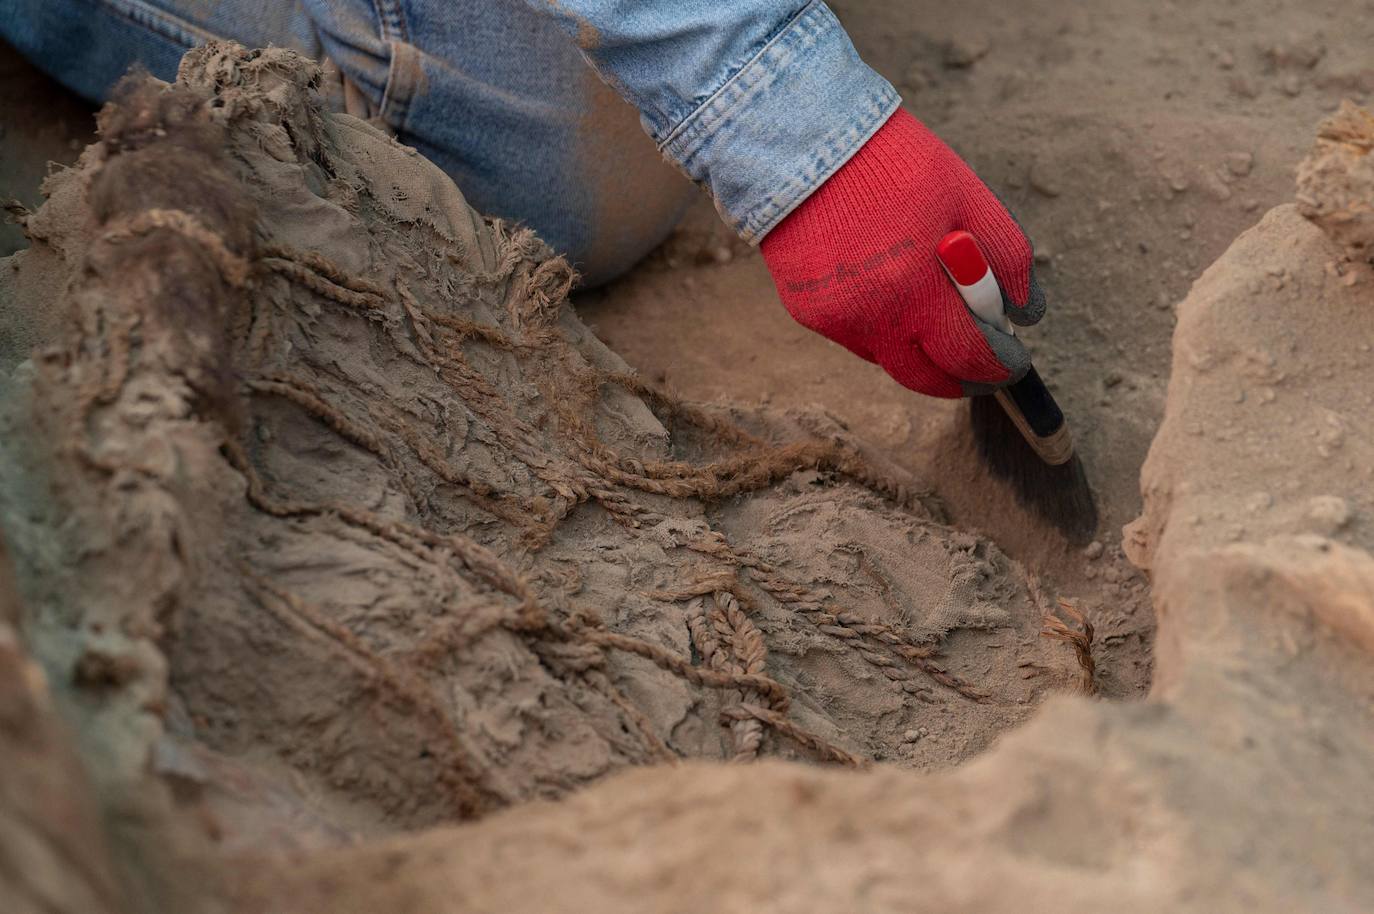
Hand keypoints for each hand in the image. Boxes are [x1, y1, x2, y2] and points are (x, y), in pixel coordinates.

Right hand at [760, 108, 1044, 397]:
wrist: (802, 142)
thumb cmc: (894, 163)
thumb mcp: (967, 196)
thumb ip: (1006, 257)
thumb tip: (1023, 314)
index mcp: (918, 287)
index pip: (970, 357)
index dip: (998, 366)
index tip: (1012, 362)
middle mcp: (873, 316)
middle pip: (926, 379)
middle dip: (961, 376)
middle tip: (979, 363)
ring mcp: (836, 319)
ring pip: (890, 359)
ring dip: (917, 347)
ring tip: (928, 306)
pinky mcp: (807, 313)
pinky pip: (856, 338)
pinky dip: (880, 325)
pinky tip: (883, 286)